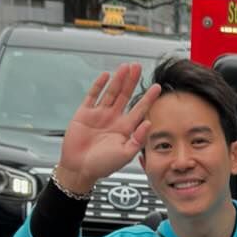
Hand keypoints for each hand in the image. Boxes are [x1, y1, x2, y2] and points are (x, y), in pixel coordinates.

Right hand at [53, 63, 160, 196]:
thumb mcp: (125, 154)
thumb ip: (138, 139)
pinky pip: (93, 96)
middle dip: (132, 81)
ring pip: (111, 93)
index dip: (148, 98)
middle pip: (125, 95)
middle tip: (138, 67)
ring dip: (118, 80)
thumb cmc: (102, 166)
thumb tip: (149, 123)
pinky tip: (106, 76)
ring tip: (125, 67)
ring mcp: (99, 115)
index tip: (157, 87)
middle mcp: (113, 119)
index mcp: (125, 129)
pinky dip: (99, 86)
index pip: (139, 109)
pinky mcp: (84, 114)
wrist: (79, 169)